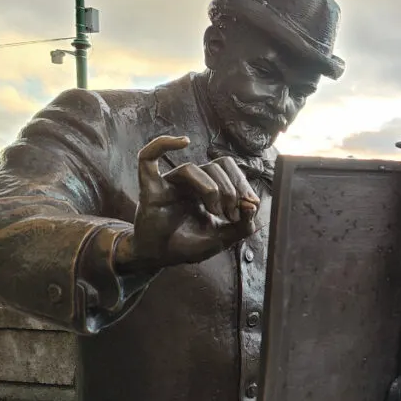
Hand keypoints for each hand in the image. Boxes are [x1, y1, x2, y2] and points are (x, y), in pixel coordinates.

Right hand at [115, 135, 259, 272]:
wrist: (161, 258)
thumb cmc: (189, 245)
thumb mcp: (223, 238)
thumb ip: (242, 226)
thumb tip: (253, 206)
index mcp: (207, 188)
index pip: (228, 170)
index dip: (242, 183)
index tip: (251, 205)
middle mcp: (190, 182)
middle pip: (215, 166)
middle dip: (231, 189)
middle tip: (233, 214)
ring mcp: (170, 183)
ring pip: (191, 168)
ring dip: (211, 189)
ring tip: (215, 212)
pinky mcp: (150, 188)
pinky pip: (147, 158)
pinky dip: (162, 144)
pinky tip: (183, 141)